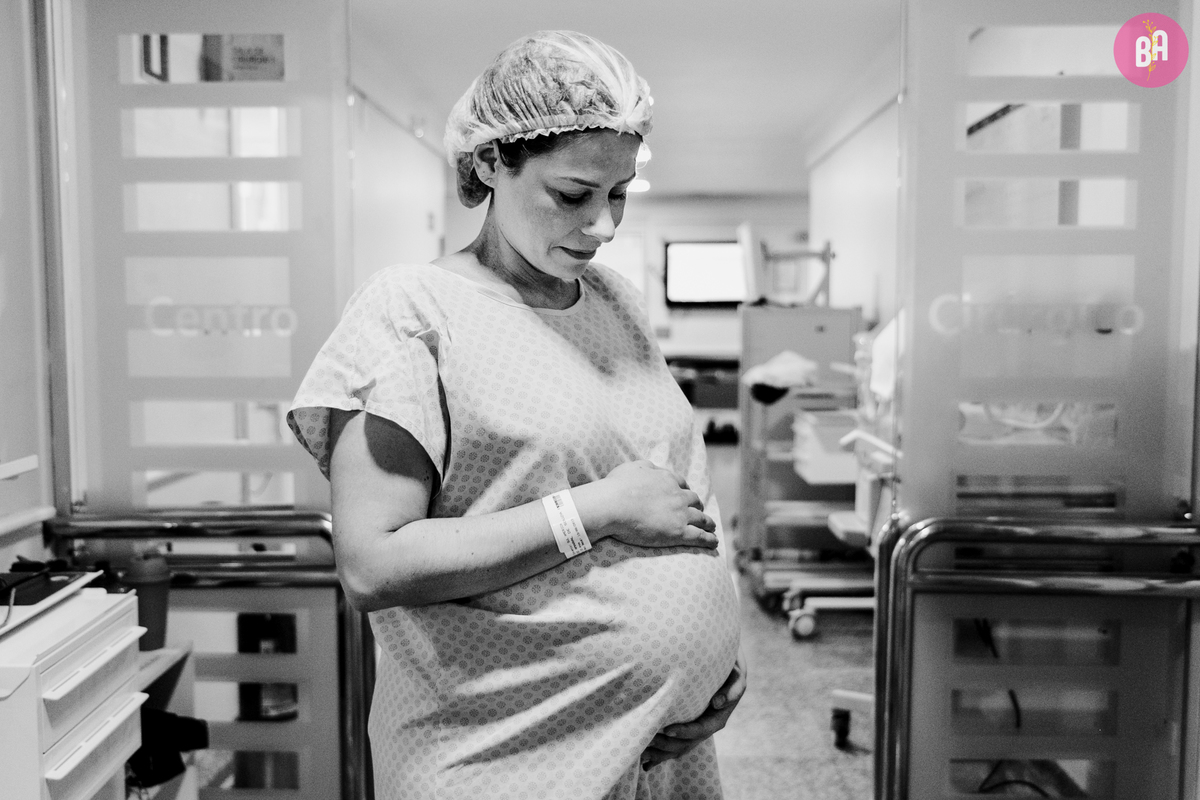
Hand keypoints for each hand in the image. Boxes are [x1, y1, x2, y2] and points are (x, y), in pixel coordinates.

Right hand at [574, 460, 717, 549]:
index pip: (681, 484)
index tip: (686, 494)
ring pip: (701, 518)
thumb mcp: (634, 467)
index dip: (685, 490)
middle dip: (698, 505)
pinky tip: (714, 542)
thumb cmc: (618, 486)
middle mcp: (677, 496)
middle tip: (700, 510)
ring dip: (708, 522)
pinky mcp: (679, 532)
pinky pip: (699, 536)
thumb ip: (646, 467)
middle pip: (694, 500)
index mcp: (666, 480)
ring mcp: (680, 514)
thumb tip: (653, 469)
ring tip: (711, 526)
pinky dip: (709, 539)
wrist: (615, 505)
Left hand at [640, 653, 746, 770]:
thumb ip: (732, 691)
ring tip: (641, 754)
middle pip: (685, 744)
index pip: (700, 730)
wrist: (727, 675)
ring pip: (677, 749)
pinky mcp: (686, 731)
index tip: (667, 729)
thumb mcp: (737, 679)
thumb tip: (717, 703)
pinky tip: (645, 764)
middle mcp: (706, 730)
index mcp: (717, 720)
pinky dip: (660, 756)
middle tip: (646, 742)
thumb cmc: (730, 674)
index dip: (684, 732)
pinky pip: (673, 746)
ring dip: (660, 754)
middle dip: (665, 745)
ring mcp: (695, 733)